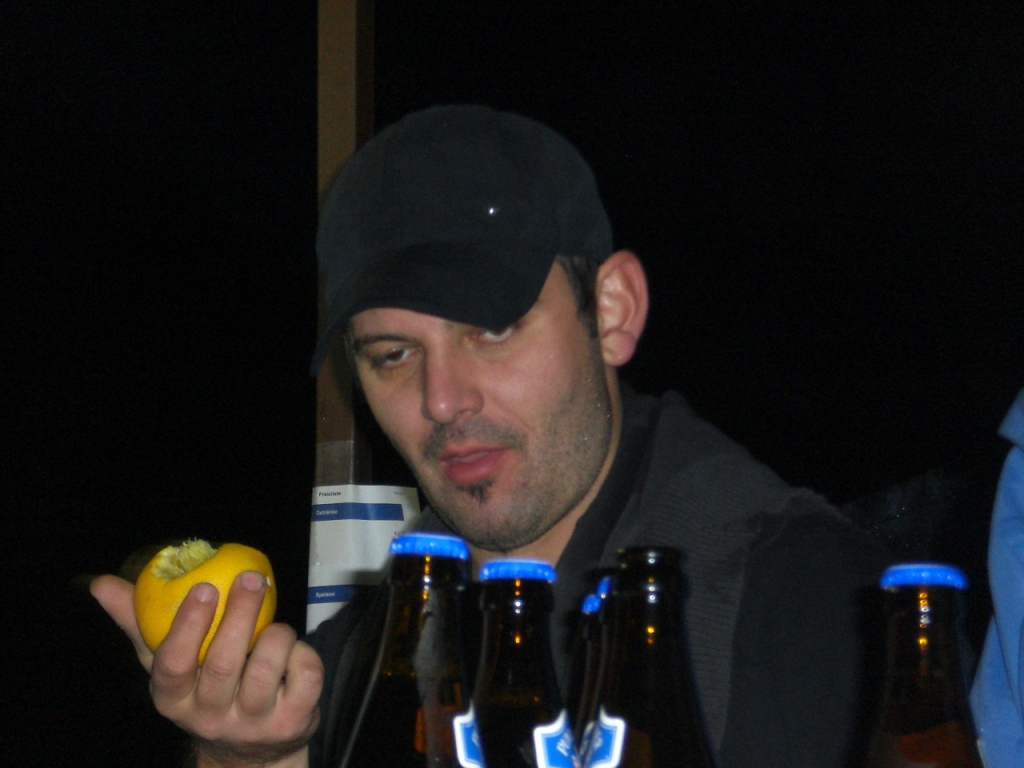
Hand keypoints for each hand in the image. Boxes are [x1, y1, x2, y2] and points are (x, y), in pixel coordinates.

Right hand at [91, 573, 322, 766]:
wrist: (250, 752)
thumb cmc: (204, 688)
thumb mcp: (168, 662)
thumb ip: (140, 623)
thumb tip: (101, 584)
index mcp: (173, 699)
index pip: (173, 666)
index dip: (189, 625)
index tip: (204, 586)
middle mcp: (210, 717)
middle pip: (223, 664)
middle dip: (239, 615)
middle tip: (250, 579)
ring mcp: (253, 724)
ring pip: (267, 668)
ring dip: (276, 634)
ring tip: (274, 623)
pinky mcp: (292, 723)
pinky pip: (305, 676)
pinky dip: (303, 652)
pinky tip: (292, 650)